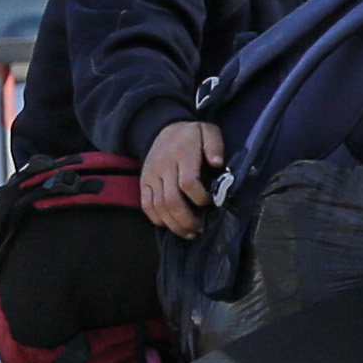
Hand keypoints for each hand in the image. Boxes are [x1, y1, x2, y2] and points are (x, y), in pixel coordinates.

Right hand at [137, 118, 225, 238]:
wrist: (162, 129)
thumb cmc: (191, 135)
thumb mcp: (207, 131)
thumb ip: (215, 145)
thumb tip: (218, 164)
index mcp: (182, 154)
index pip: (188, 182)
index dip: (200, 197)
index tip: (211, 202)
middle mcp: (164, 167)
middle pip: (171, 200)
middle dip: (186, 219)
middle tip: (200, 229)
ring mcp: (151, 176)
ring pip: (158, 206)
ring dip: (174, 224)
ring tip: (189, 233)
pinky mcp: (144, 183)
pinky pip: (147, 205)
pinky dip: (158, 219)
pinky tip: (171, 226)